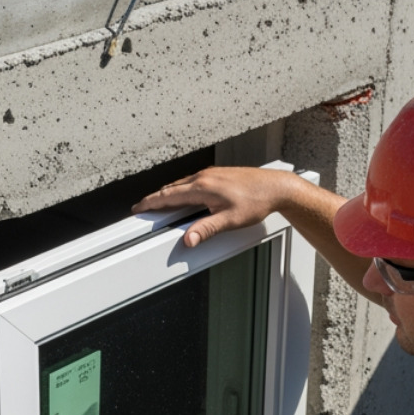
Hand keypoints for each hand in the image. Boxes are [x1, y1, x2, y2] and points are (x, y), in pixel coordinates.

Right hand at [132, 166, 298, 246]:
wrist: (275, 186)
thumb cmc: (256, 201)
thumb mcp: (230, 220)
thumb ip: (206, 229)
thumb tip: (188, 239)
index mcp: (202, 187)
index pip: (169, 196)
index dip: (151, 202)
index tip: (138, 207)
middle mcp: (204, 177)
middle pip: (172, 188)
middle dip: (155, 198)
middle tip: (143, 207)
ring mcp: (211, 174)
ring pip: (182, 184)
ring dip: (168, 193)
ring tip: (159, 202)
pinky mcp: (218, 175)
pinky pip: (192, 182)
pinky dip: (181, 189)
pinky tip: (185, 195)